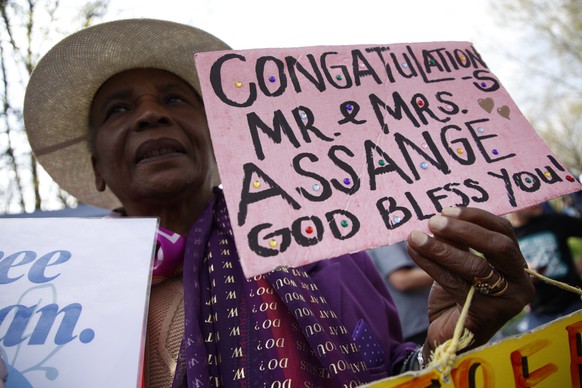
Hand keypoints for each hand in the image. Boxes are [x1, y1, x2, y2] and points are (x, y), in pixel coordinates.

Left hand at [406, 207, 533, 357]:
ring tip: (415, 237)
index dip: (476, 217)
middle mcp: (520, 284)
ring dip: (441, 248)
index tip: (446, 210)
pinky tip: (414, 252)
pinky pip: (454, 283)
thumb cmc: (457, 295)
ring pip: (475, 266)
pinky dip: (430, 264)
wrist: (449, 336)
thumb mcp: (460, 263)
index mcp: (517, 265)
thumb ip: (457, 242)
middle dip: (464, 231)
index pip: (504, 232)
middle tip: (433, 221)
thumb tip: (440, 217)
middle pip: (498, 247)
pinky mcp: (484, 315)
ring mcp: (506, 302)